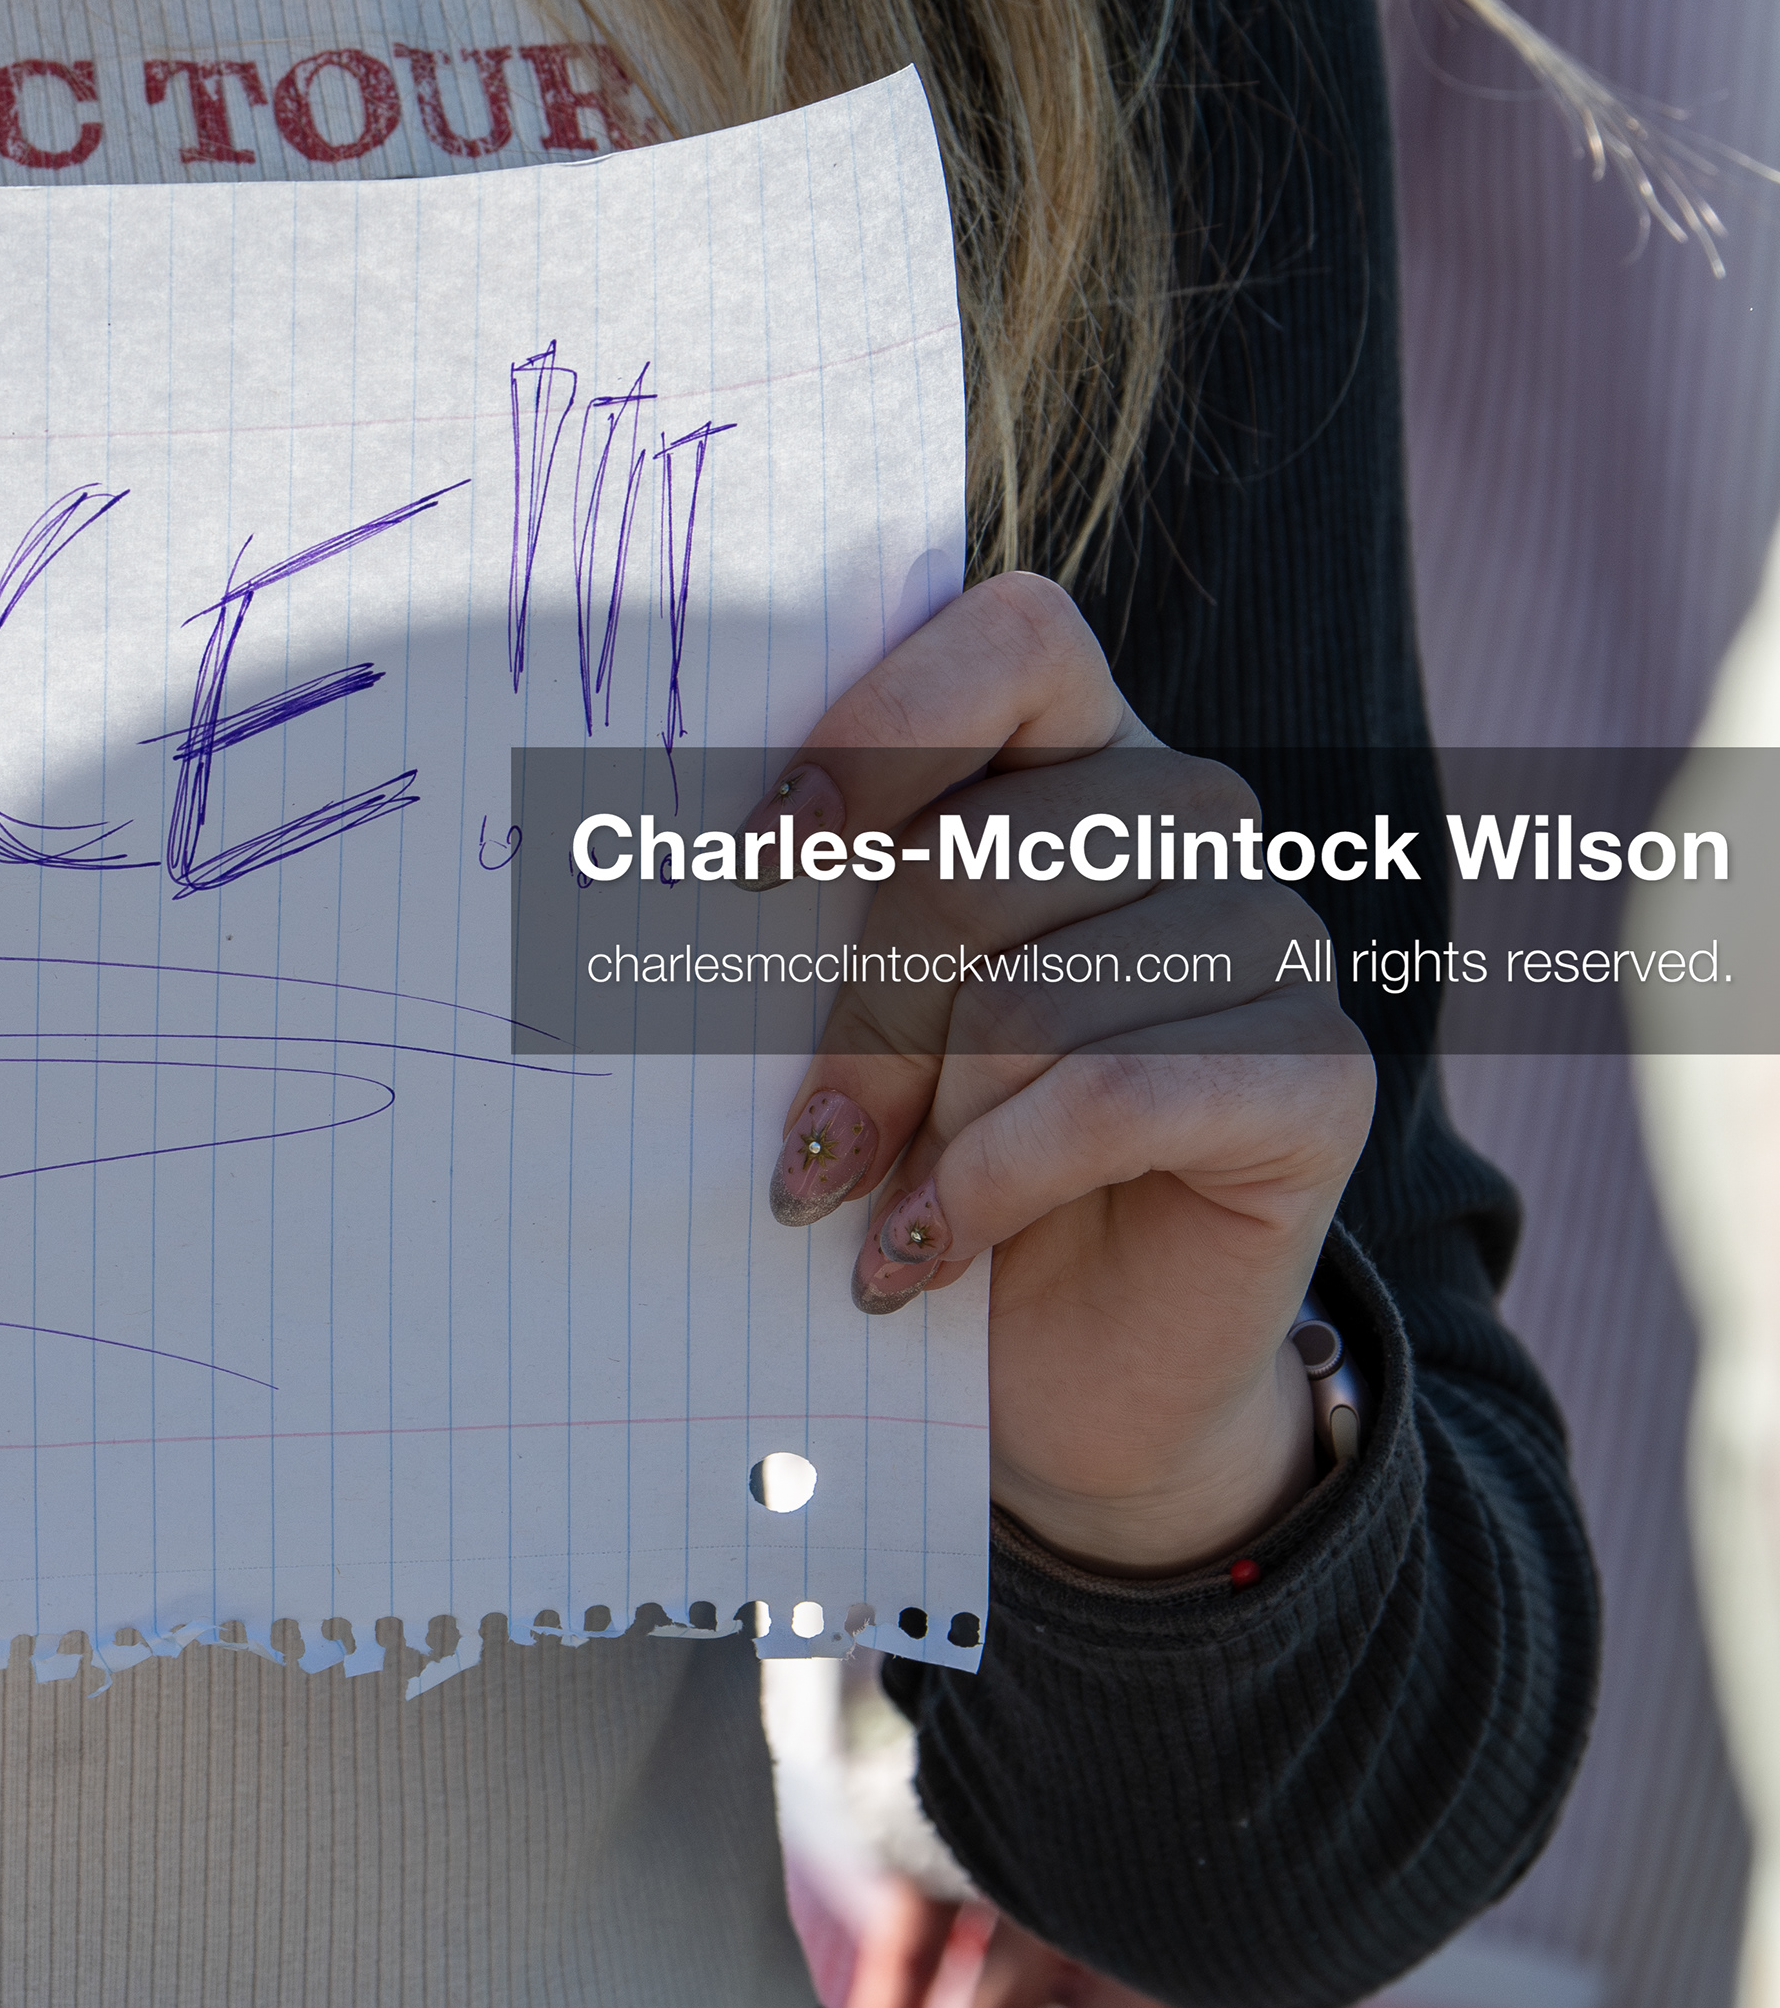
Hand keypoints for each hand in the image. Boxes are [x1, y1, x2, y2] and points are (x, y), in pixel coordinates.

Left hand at [752, 573, 1367, 1572]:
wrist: (1055, 1370)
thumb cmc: (918, 1165)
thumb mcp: (843, 1017)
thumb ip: (815, 911)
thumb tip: (689, 866)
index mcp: (1071, 757)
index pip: (1014, 637)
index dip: (883, 727)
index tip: (756, 856)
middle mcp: (1189, 822)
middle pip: (978, 857)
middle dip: (862, 1023)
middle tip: (807, 1150)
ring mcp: (1271, 938)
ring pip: (1037, 995)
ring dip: (924, 1129)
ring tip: (881, 1214)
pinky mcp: (1319, 1073)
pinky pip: (1117, 1091)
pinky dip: (994, 1185)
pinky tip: (935, 1253)